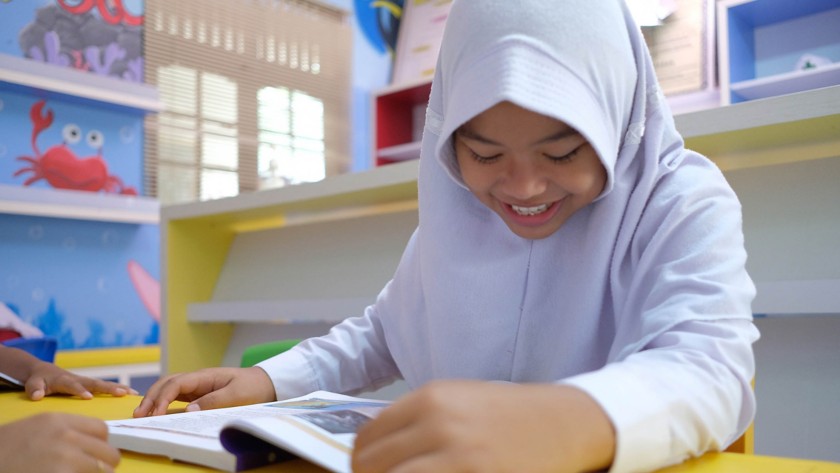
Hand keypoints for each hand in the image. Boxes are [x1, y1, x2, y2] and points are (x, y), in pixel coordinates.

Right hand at [0, 412, 119, 472]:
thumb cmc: (5, 450)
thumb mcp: (35, 430)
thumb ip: (65, 433)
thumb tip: (91, 447)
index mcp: (59, 421)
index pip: (102, 430)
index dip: (101, 445)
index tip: (97, 454)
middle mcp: (66, 436)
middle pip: (108, 453)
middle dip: (104, 465)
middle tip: (96, 472)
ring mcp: (65, 459)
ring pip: (102, 471)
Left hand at [25, 360, 136, 400]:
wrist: (44, 371)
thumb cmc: (39, 379)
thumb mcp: (32, 383)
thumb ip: (34, 389)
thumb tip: (37, 395)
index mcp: (64, 380)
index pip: (73, 385)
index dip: (80, 391)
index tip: (89, 397)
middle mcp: (78, 379)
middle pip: (95, 383)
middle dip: (108, 388)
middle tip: (122, 393)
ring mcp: (85, 381)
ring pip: (103, 384)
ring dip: (118, 388)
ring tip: (133, 393)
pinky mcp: (90, 384)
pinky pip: (105, 387)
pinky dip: (118, 389)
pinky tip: (131, 394)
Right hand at [133, 366, 275, 416]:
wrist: (266, 383)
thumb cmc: (253, 387)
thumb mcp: (236, 395)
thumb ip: (213, 401)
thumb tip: (187, 410)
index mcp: (205, 376)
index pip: (176, 384)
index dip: (162, 398)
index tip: (155, 414)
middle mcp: (197, 379)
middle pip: (167, 383)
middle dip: (150, 397)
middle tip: (138, 415)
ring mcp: (197, 385)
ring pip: (169, 388)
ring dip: (154, 399)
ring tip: (140, 414)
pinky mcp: (199, 393)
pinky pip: (177, 396)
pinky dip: (163, 402)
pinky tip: (156, 412)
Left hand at [352, 380, 615, 472]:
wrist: (566, 423)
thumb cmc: (510, 416)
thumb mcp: (458, 402)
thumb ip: (416, 422)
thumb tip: (372, 452)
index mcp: (430, 399)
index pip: (366, 438)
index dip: (363, 462)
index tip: (370, 471)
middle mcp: (438, 425)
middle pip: (370, 465)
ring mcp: (456, 458)